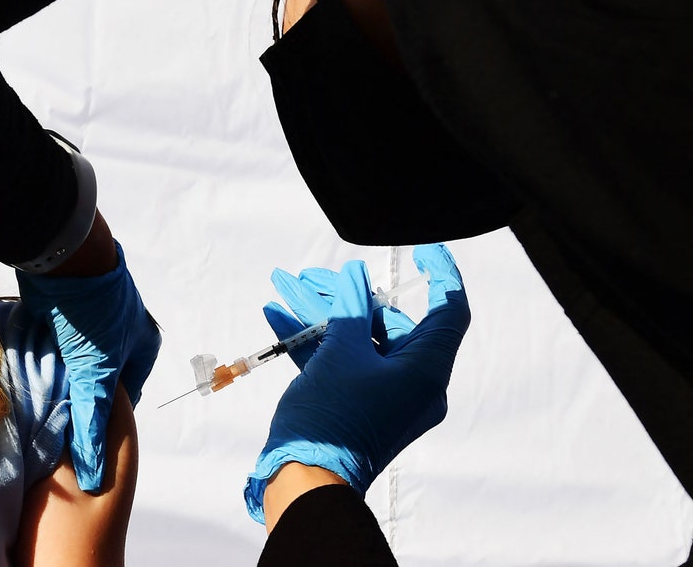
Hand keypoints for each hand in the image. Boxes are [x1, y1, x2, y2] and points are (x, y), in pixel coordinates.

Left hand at [17, 240, 160, 492]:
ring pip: (75, 356)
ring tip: (38, 396)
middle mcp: (123, 326)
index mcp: (143, 342)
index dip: (104, 417)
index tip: (80, 437)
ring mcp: (93, 313)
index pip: (126, 395)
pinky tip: (27, 367)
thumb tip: (92, 477)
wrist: (62, 252)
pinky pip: (56, 337)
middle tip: (55, 420)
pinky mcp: (65, 302)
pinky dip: (45, 351)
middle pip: (99, 375)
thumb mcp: (94, 373)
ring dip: (59, 372)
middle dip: (79, 395)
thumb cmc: (92, 313)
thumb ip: (92, 423)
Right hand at [244, 243, 469, 521]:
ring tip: (286, 286)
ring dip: (321, 313)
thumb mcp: (341, 352)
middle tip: (311, 276)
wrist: (305, 479)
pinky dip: (314, 341)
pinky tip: (278, 317)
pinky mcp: (356, 404)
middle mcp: (412, 382)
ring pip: (357, 340)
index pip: (449, 311)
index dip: (440, 274)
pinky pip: (341, 362)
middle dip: (346, 294)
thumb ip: (351, 308)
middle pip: (388, 322)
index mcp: (424, 370)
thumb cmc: (333, 417)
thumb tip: (355, 278)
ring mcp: (383, 395)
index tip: (422, 248)